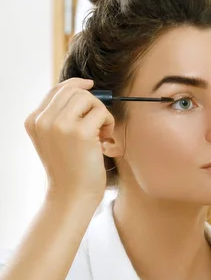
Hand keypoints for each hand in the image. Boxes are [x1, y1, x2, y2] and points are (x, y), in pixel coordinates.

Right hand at [24, 78, 114, 203]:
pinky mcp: (79, 132)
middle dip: (92, 103)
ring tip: (101, 133)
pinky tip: (104, 140)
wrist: (71, 195)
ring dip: (101, 113)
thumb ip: (60, 117)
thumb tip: (83, 88)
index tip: (90, 85)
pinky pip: (101, 112)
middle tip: (98, 124)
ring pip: (88, 98)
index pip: (56, 90)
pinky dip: (109, 123)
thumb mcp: (55, 140)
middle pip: (74, 90)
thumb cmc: (70, 169)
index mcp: (34, 121)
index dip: (76, 84)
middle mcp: (43, 120)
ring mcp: (59, 125)